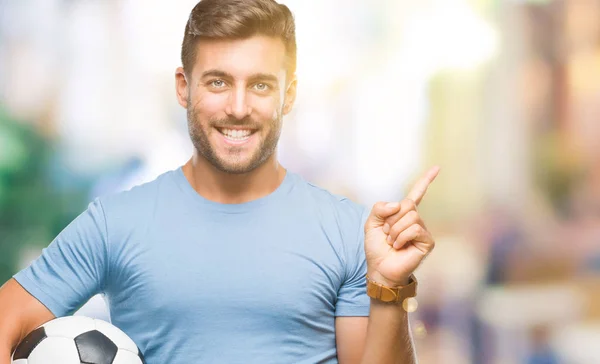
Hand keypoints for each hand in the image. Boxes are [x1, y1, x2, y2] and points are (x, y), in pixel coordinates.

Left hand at [364, 166, 439, 286]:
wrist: (379, 268)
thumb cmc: (376, 248)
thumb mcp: (371, 224)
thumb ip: (379, 208)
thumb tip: (398, 204)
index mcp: (403, 213)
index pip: (417, 193)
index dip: (426, 180)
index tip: (437, 168)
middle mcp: (416, 220)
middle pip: (407, 204)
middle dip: (391, 218)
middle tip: (387, 234)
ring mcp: (422, 230)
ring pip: (410, 217)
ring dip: (395, 230)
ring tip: (393, 242)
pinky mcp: (427, 241)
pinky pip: (415, 228)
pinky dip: (402, 237)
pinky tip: (399, 247)